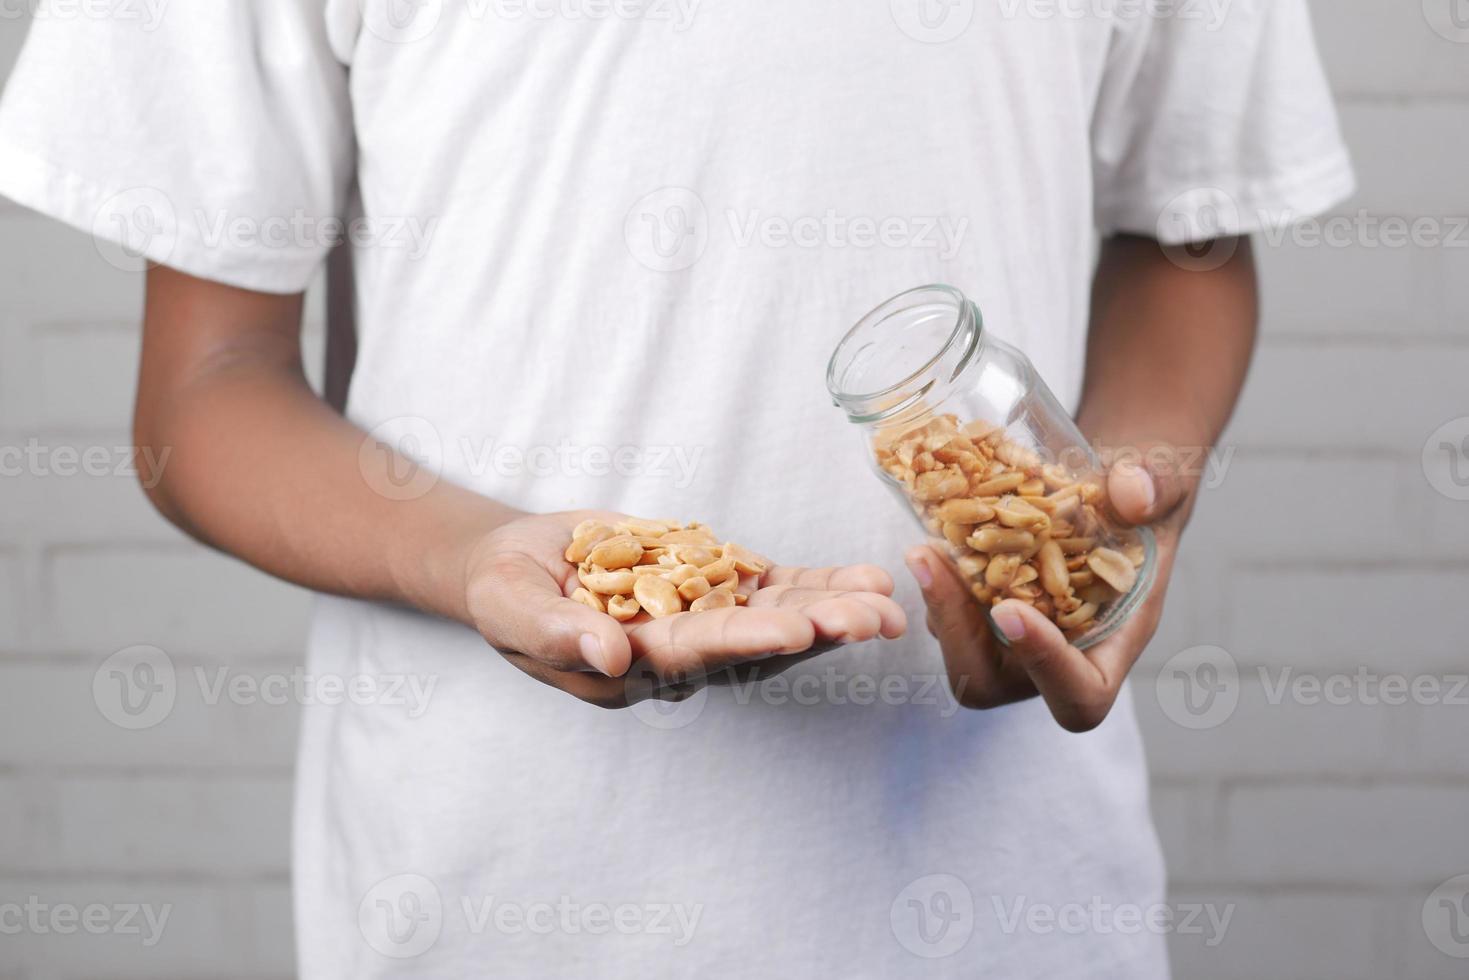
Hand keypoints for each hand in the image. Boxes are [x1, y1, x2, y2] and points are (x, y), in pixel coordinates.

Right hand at [464, 511, 906, 706]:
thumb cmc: (504, 589)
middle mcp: (677, 654)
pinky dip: (817, 585)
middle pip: (755, 646)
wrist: (516, 563)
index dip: (745, 643)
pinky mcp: (712, 587)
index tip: (795, 632)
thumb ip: (556, 635)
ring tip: (887, 598)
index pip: (694, 655)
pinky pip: (773, 591)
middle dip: (816, 631)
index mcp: (630, 666)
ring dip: (832, 608)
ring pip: (776, 618)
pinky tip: (864, 579)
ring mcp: (700, 620)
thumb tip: (611, 658)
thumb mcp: (510, 607)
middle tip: (875, 619)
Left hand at [905, 445, 1192, 731]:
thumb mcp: (1166, 476)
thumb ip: (1159, 485)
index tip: (1008, 610)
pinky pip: (952, 615)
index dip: (1043, 666)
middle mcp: (1062, 648)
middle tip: (935, 566)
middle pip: (996, 684)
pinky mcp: (988, 606)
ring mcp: (1019, 632)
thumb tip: (1131, 496)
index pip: (1081, 693)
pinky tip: (932, 534)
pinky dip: (937, 582)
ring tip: (927, 549)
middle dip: (958, 633)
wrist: (1116, 479)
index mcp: (1115, 636)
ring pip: (963, 651)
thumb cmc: (1148, 491)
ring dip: (939, 605)